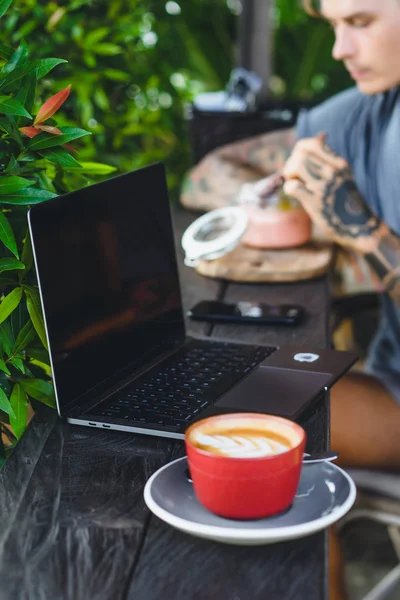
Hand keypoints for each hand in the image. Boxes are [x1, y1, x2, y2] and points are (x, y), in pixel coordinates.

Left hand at [282, 134, 382, 252]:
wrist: (357, 225)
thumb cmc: (344, 199)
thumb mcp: (341, 174)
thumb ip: (328, 157)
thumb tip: (320, 136)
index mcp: (338, 163)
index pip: (311, 144)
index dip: (298, 152)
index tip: (299, 164)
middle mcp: (332, 171)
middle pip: (300, 155)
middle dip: (291, 165)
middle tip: (294, 178)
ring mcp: (324, 186)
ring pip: (295, 166)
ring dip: (289, 175)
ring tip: (295, 184)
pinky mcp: (315, 202)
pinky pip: (292, 186)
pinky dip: (289, 189)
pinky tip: (295, 194)